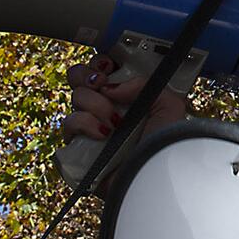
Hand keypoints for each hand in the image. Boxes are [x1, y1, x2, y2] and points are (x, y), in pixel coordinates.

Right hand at [60, 54, 190, 145]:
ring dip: (96, 105)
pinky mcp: (77, 145)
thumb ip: (145, 83)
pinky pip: (68, 122)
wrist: (150, 175)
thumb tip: (111, 85)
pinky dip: (85, 124)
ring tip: (116, 122)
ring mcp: (90, 126)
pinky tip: (104, 135)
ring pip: (76, 97)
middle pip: (80, 77)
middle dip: (89, 76)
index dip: (101, 63)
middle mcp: (106, 108)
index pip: (103, 69)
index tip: (110, 66)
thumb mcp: (169, 105)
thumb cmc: (164, 145)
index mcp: (127, 96)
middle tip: (103, 85)